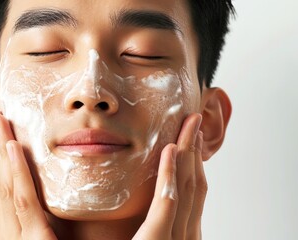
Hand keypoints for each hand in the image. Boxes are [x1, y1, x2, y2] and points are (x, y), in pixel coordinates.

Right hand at [0, 110, 56, 239]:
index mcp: (14, 230)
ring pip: (6, 185)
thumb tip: (55, 193)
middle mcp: (10, 231)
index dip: (2, 158)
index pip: (4, 188)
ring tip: (0, 120)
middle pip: (1, 181)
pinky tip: (13, 148)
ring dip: (2, 149)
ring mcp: (18, 236)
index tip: (4, 132)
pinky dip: (17, 172)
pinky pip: (24, 200)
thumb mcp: (53, 236)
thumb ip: (48, 219)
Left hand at [133, 113, 205, 239]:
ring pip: (186, 185)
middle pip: (194, 182)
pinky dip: (169, 173)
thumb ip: (160, 228)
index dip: (196, 162)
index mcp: (185, 234)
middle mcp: (187, 233)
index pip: (194, 192)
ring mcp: (176, 236)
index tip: (193, 138)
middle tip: (194, 121)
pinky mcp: (157, 238)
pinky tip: (170, 149)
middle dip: (195, 149)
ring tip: (188, 124)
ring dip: (188, 151)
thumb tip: (161, 208)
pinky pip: (166, 201)